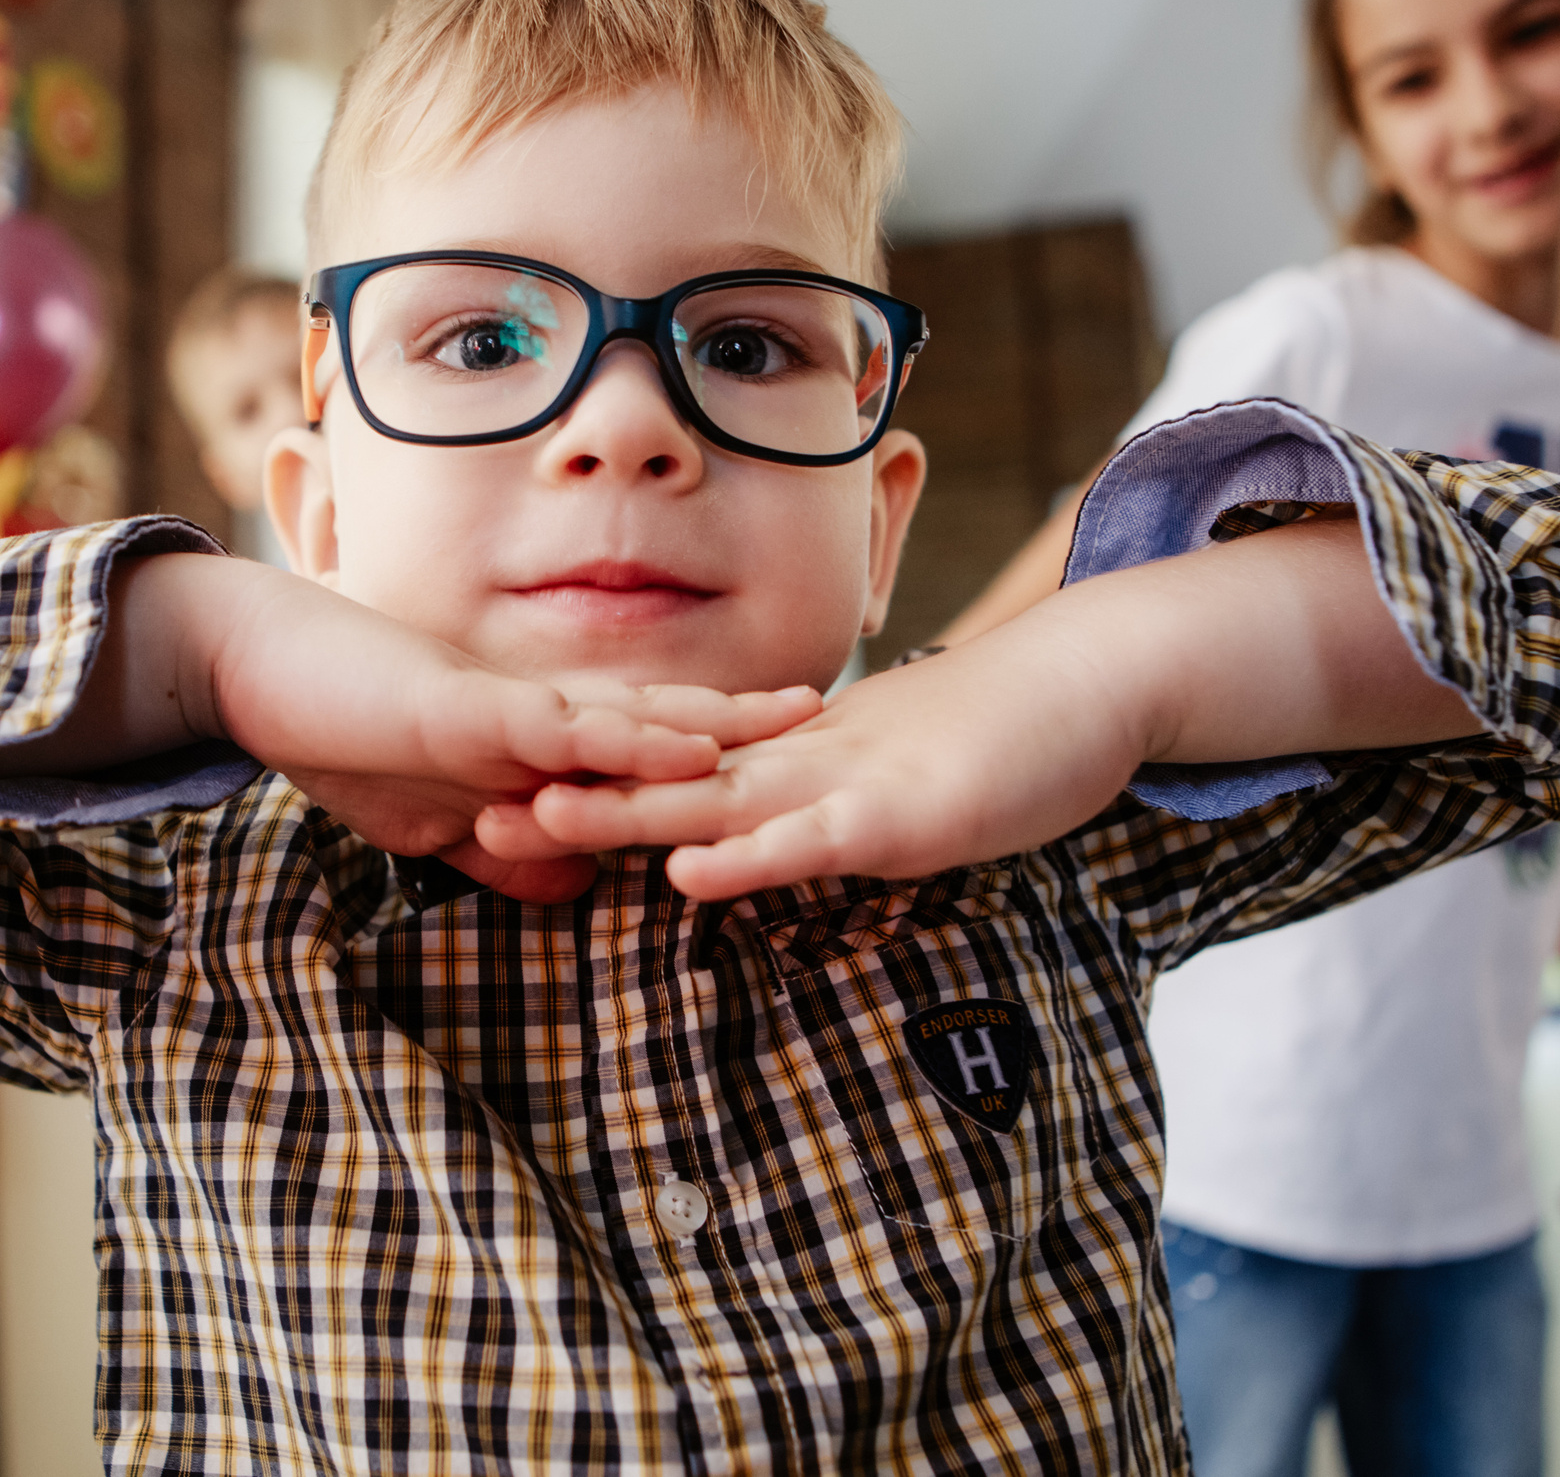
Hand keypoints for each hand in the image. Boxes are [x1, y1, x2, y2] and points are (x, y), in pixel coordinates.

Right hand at [194, 562, 820, 900]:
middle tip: (846, 724)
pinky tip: (686, 743)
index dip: (720, 749)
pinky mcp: (467, 714)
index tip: (796, 758)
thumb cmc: (331, 726)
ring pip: (633, 720)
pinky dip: (628, 740)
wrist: (247, 661)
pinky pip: (565, 729)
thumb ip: (500, 846)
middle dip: (752, 727)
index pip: (644, 745)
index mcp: (533, 736)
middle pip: (665, 719)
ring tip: (803, 722)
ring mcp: (507, 711)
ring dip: (717, 725)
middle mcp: (537, 715)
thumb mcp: (426, 814)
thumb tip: (570, 886)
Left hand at [483, 613, 1148, 900]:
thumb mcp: (888, 777)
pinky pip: (810, 837)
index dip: (589, 782)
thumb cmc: (995, 739)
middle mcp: (800, 760)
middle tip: (469, 813)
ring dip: (626, 810)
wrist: (1091, 687)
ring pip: (716, 798)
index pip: (673, 769)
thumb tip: (762, 830)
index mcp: (792, 757)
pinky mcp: (897, 811)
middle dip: (570, 795)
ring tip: (538, 818)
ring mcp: (844, 780)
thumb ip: (823, 801)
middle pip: (666, 777)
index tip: (501, 796)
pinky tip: (688, 873)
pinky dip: (748, 857)